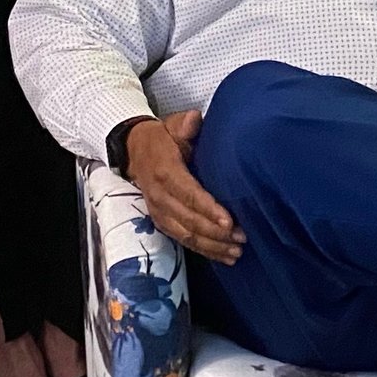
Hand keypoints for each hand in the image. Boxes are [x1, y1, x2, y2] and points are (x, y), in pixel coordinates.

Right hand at [129, 109, 242, 261]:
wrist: (134, 150)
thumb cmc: (163, 138)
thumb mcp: (172, 125)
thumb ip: (185, 124)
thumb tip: (195, 119)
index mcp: (166, 172)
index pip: (189, 195)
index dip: (208, 210)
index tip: (229, 221)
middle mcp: (160, 197)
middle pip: (189, 220)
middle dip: (216, 233)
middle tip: (242, 238)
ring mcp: (159, 212)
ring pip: (186, 235)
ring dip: (211, 246)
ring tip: (236, 252)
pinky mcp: (161, 221)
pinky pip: (182, 239)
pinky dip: (202, 249)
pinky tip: (222, 256)